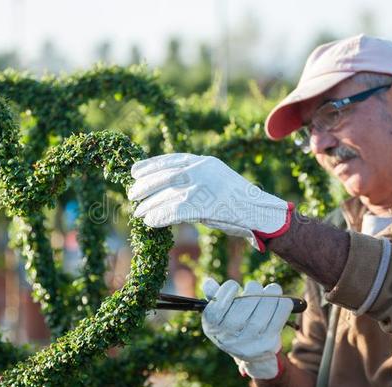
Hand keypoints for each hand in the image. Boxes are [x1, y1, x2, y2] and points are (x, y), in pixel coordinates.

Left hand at [128, 153, 292, 250]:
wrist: (260, 213)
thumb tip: (169, 189)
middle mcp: (203, 170)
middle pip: (166, 176)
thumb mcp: (216, 181)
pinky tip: (151, 222)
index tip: (135, 171)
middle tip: (131, 195)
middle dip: (146, 185)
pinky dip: (160, 217)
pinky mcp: (204, 205)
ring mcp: (204, 187)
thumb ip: (196, 181)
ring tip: (138, 213)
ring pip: (168, 195)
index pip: (172, 160)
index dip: (151, 165)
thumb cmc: (239, 202)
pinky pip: (174, 211)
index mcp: (205, 162)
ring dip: (150, 205)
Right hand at [201, 277, 292, 378]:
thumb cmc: (234, 325)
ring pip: (259, 318)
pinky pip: (277, 323)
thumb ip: (214, 297)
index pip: (216, 310)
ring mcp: (248, 345)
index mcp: (213, 329)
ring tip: (272, 289)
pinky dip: (282, 307)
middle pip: (239, 314)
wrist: (253, 354)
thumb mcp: (221, 313)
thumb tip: (208, 282)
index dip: (226, 293)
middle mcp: (228, 340)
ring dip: (268, 298)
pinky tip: (282, 300)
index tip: (234, 285)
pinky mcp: (267, 345)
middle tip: (254, 285)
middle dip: (250, 293)